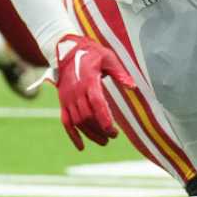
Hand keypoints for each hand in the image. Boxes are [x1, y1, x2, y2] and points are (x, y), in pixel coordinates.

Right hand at [51, 32, 137, 149]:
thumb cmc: (91, 53)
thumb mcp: (108, 58)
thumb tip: (133, 86)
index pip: (96, 103)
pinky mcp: (63, 102)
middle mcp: (76, 92)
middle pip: (87, 116)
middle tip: (113, 136)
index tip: (113, 131)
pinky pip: (66, 122)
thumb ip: (120, 73)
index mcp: (88, 81)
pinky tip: (81, 147)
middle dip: (100, 129)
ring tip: (104, 141)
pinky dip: (73, 136)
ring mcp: (67, 98)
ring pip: (78, 122)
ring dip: (90, 134)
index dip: (104, 119)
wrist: (65, 49)